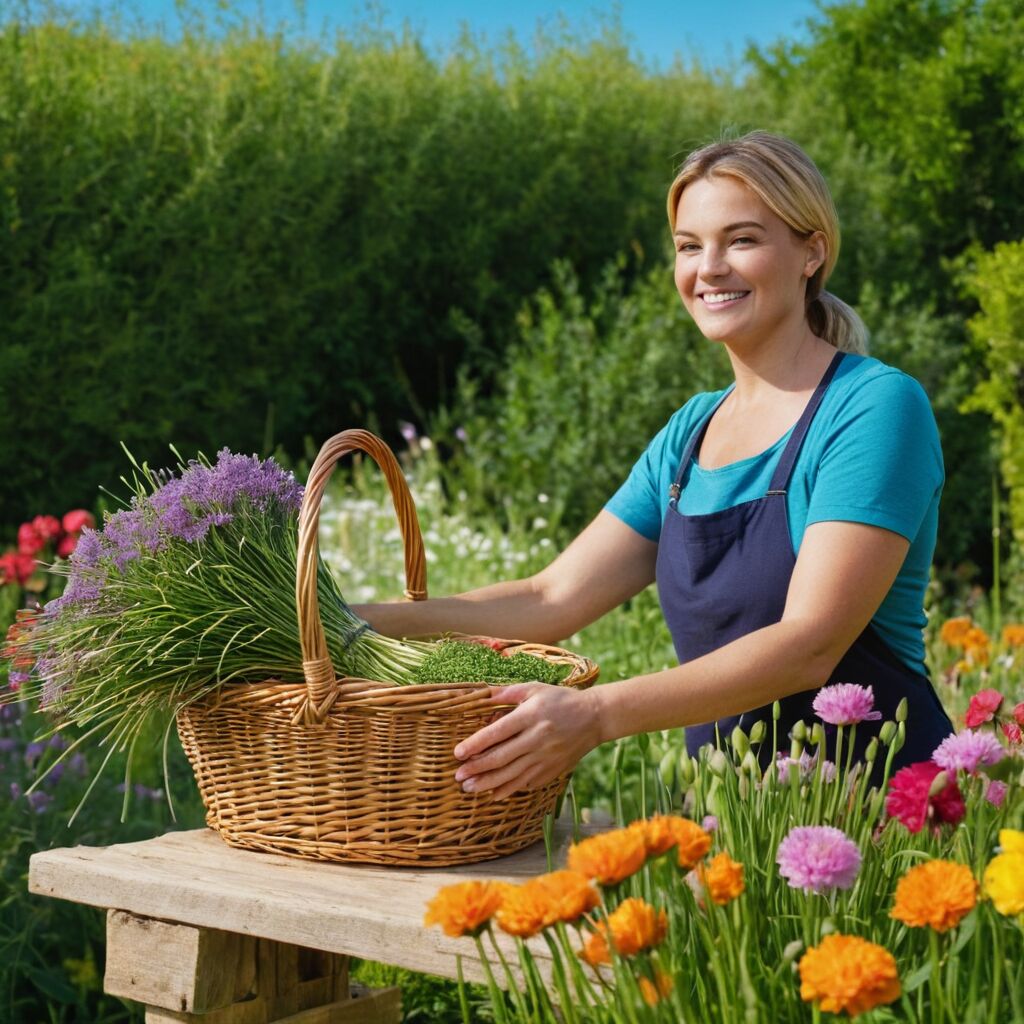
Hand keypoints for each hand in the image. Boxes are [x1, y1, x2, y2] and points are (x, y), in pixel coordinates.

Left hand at [453, 683, 603, 800]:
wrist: (594, 718)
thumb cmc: (560, 700)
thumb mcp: (534, 689)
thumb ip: (507, 693)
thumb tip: (482, 694)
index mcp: (530, 716)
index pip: (496, 733)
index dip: (475, 744)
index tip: (458, 753)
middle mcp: (536, 738)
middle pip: (501, 758)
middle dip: (476, 769)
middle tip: (458, 776)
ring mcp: (545, 757)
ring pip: (512, 775)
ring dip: (488, 783)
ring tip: (469, 788)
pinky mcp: (552, 770)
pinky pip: (527, 783)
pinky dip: (509, 789)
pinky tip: (494, 793)